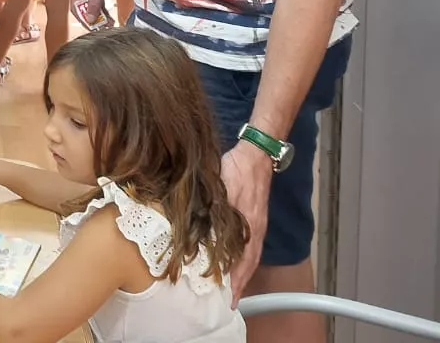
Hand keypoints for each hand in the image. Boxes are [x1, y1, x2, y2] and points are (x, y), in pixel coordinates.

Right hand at [71, 0, 129, 26]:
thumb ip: (94, 5)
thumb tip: (89, 19)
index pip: (76, 8)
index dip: (83, 19)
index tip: (92, 27)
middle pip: (83, 8)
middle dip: (92, 18)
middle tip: (102, 27)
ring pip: (91, 7)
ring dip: (99, 15)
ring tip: (108, 24)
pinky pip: (98, 3)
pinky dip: (103, 10)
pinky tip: (109, 17)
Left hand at [221, 142, 272, 303]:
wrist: (256, 154)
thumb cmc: (238, 170)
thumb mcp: (220, 188)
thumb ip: (212, 207)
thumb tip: (199, 226)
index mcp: (249, 228)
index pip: (243, 263)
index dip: (236, 282)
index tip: (229, 299)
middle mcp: (255, 231)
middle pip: (248, 264)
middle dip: (238, 283)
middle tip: (227, 300)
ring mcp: (256, 225)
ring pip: (249, 256)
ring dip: (240, 272)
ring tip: (229, 287)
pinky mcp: (253, 218)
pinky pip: (249, 245)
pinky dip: (241, 258)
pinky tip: (231, 260)